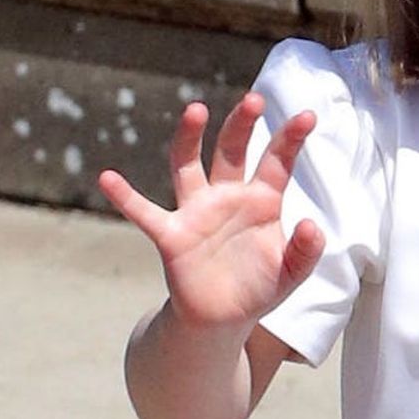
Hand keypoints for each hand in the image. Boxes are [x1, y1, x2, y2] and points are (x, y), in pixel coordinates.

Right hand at [99, 94, 325, 331]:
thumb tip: (311, 224)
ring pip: (188, 167)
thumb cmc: (260, 287)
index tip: (308, 116)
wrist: (223, 319)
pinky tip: (107, 178)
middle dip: (242, 124)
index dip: (291, 139)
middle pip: (232, 151)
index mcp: (262, 200)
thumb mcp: (292, 273)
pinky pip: (144, 213)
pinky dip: (125, 197)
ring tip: (196, 110)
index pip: (277, 162)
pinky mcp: (171, 235)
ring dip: (190, 138)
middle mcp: (228, 196)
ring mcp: (197, 212)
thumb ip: (305, 251)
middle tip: (254, 99)